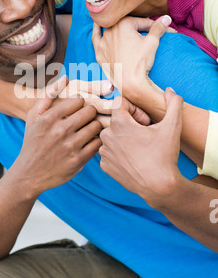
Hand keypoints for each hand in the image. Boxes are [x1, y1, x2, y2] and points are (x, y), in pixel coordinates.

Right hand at [17, 76, 102, 195]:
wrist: (29, 173)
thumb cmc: (33, 142)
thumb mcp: (33, 117)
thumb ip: (47, 95)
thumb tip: (65, 77)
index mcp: (50, 118)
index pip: (78, 100)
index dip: (81, 103)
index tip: (79, 108)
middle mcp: (60, 130)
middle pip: (90, 111)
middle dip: (90, 113)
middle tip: (87, 118)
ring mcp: (71, 146)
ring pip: (96, 127)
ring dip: (95, 126)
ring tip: (89, 129)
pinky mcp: (79, 160)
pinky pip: (97, 144)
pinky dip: (96, 141)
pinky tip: (89, 142)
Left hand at [92, 15, 172, 97]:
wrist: (130, 82)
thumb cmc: (141, 62)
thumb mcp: (152, 42)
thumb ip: (158, 27)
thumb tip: (166, 18)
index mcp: (123, 24)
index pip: (141, 22)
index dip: (153, 26)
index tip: (162, 31)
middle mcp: (110, 30)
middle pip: (126, 25)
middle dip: (137, 27)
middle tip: (146, 31)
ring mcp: (103, 42)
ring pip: (110, 30)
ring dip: (117, 27)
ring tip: (121, 22)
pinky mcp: (99, 52)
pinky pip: (96, 39)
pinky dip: (96, 31)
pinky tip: (96, 25)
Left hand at [99, 88, 182, 206]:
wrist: (159, 186)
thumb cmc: (164, 155)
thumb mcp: (172, 126)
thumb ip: (173, 104)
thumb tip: (170, 91)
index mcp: (118, 123)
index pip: (120, 103)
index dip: (135, 110)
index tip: (145, 121)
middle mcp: (106, 135)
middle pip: (115, 119)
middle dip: (129, 123)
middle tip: (145, 135)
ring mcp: (104, 152)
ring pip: (111, 135)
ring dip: (123, 138)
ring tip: (139, 147)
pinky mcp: (104, 165)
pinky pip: (109, 152)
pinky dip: (119, 153)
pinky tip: (132, 159)